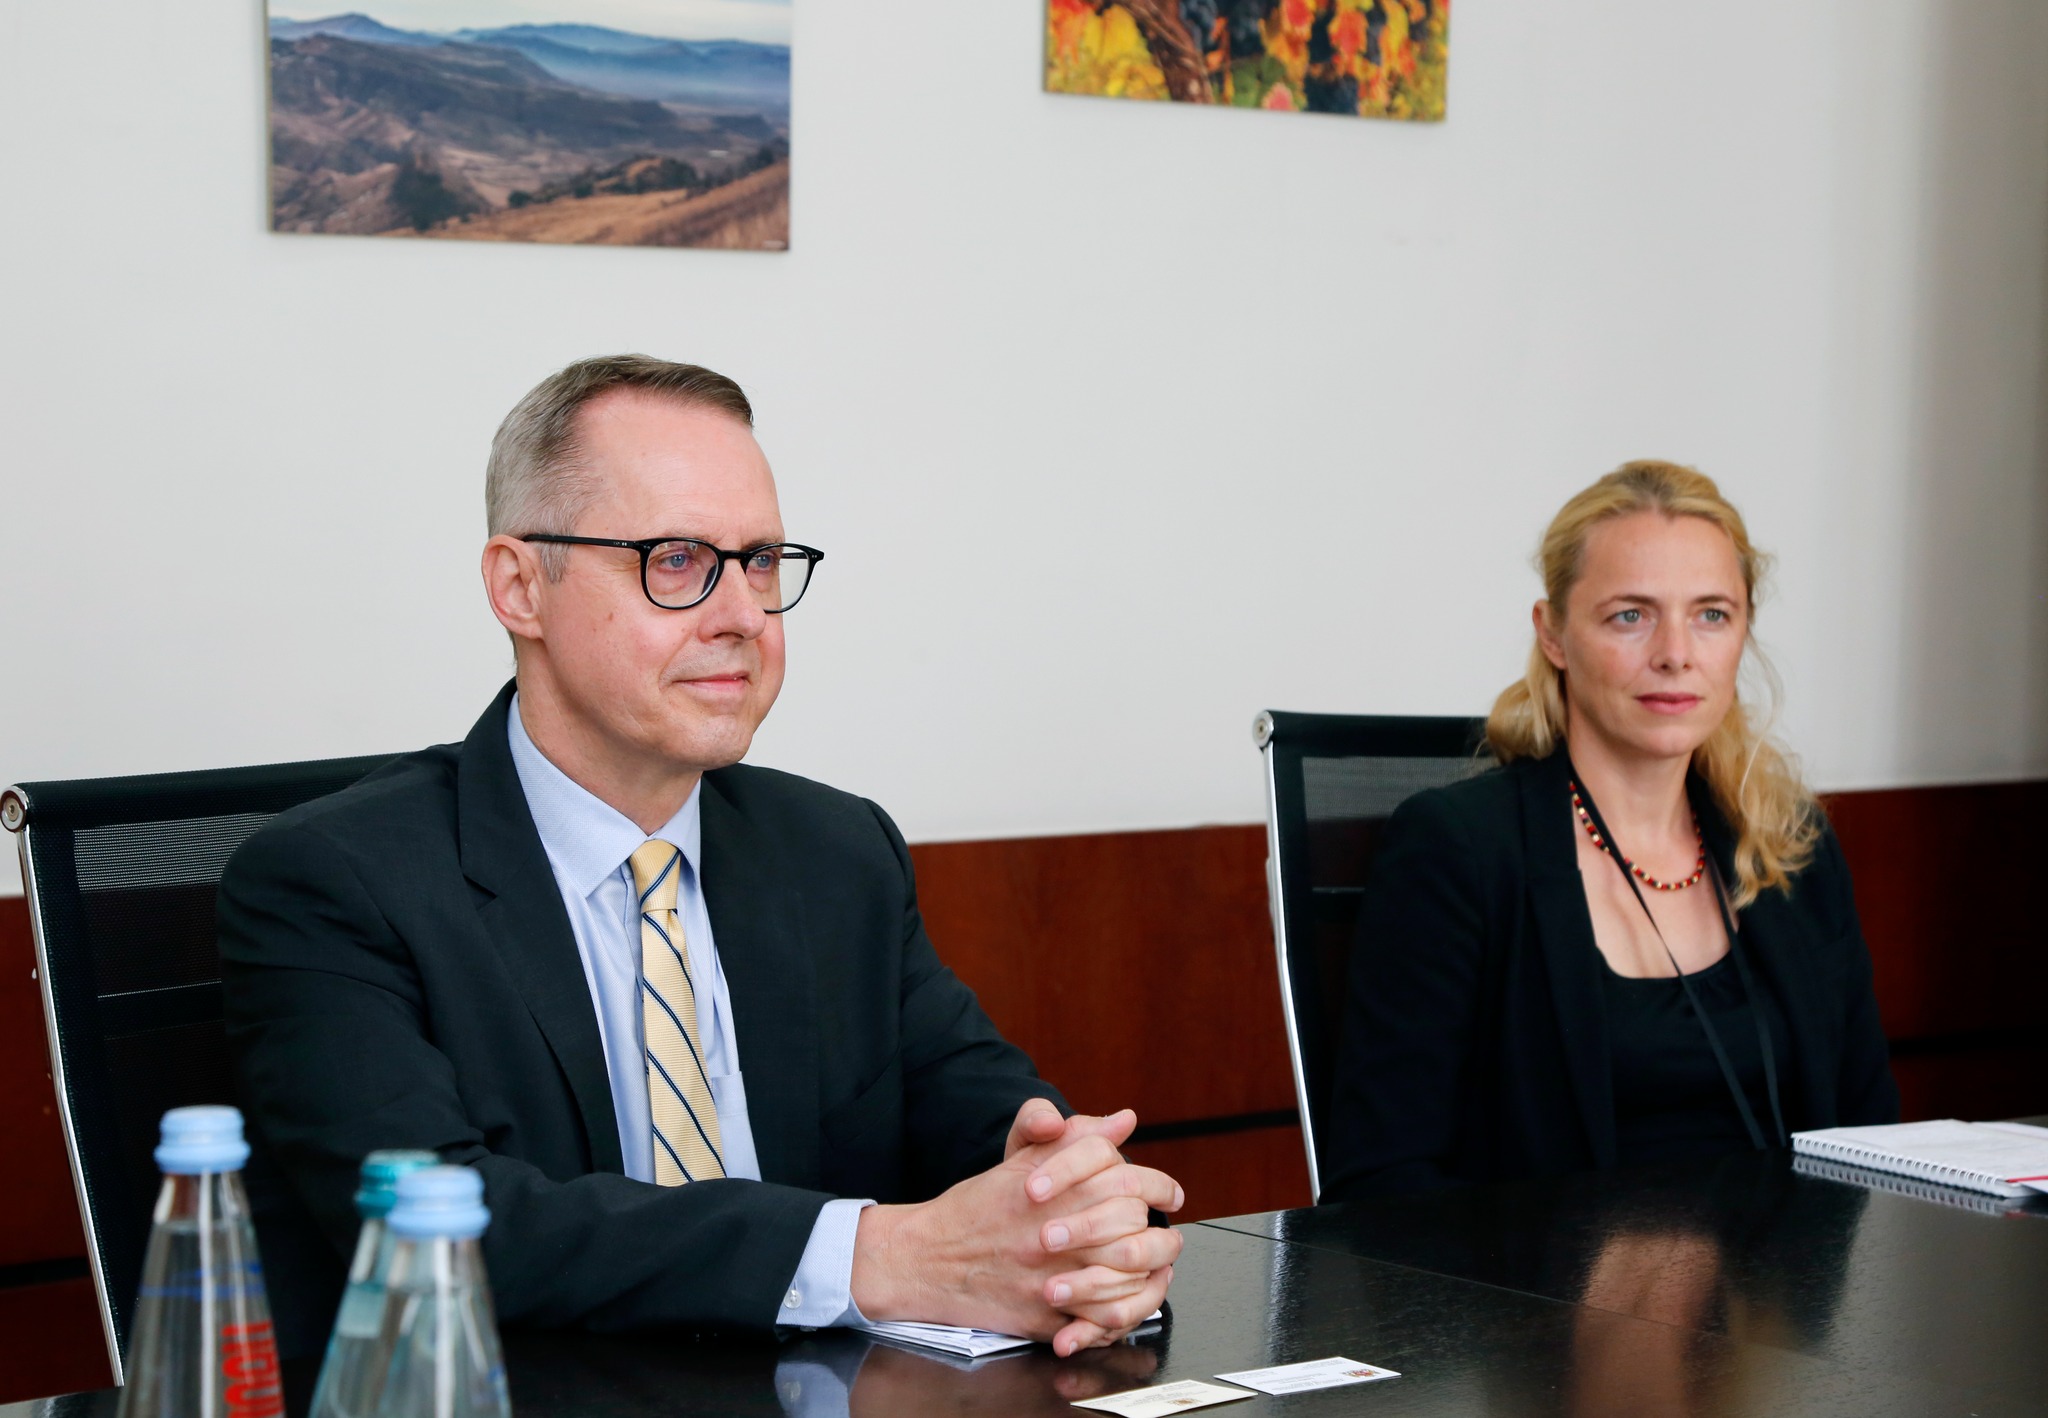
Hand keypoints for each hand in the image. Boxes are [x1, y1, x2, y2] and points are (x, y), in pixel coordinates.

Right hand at [850, 1107, 1181, 1353]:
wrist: (925, 1259)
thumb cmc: (974, 1209)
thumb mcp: (1022, 1162)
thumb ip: (1077, 1140)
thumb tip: (1123, 1122)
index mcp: (1054, 1188)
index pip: (1128, 1179)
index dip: (1159, 1185)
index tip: (1170, 1194)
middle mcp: (1056, 1231)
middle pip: (1135, 1228)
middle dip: (1160, 1233)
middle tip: (1167, 1235)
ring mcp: (1051, 1276)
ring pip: (1127, 1277)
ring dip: (1150, 1274)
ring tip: (1156, 1268)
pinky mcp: (1044, 1316)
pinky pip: (1101, 1320)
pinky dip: (1123, 1312)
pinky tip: (1129, 1301)